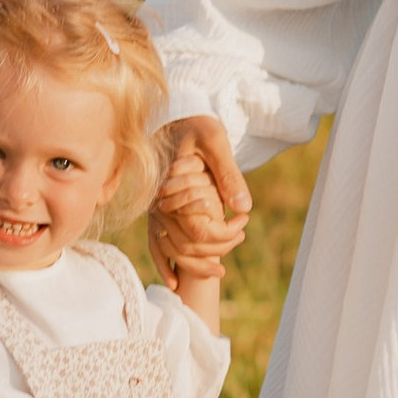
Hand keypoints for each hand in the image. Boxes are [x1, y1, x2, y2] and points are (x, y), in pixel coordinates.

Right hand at [150, 115, 251, 291]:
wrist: (176, 116)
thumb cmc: (197, 126)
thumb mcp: (216, 142)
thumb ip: (228, 173)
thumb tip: (243, 206)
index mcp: (171, 184)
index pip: (193, 223)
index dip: (219, 233)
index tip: (241, 229)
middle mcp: (158, 200)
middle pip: (180, 240)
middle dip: (206, 254)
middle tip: (229, 260)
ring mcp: (155, 207)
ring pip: (166, 246)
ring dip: (189, 264)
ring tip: (215, 274)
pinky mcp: (157, 211)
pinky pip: (154, 241)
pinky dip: (163, 262)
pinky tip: (174, 281)